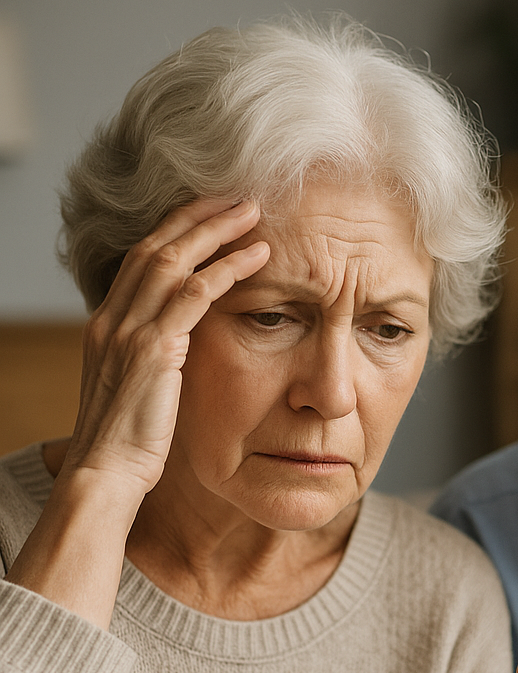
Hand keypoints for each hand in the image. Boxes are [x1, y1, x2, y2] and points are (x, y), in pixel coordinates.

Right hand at [5, 199, 268, 628]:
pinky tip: (257, 257)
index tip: (212, 214)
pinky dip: (226, 270)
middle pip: (155, 245)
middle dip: (198, 216)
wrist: (105, 475)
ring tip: (253, 213)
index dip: (177, 231)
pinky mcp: (152, 351)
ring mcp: (129, 332)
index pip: (141, 258)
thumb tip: (182, 346)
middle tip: (239, 198)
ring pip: (173, 260)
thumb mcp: (136, 389)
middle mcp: (113, 318)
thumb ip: (154, 358)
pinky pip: (193, 296)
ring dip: (216, 232)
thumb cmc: (128, 442)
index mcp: (108, 324)